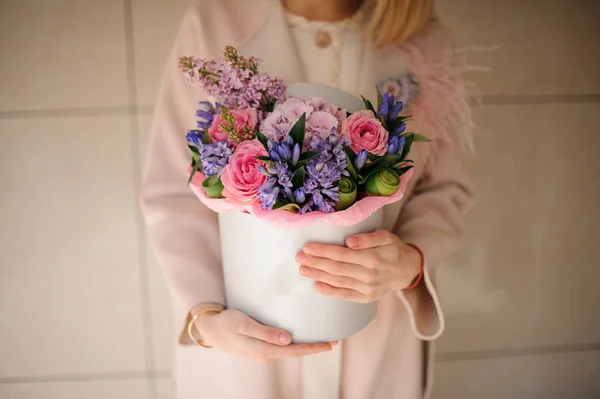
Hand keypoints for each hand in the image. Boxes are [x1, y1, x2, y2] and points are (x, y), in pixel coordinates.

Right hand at [193, 306, 335, 364]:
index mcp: (263, 351)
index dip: (314, 348)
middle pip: (295, 353)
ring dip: (304, 345)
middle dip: (313, 347)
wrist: (209, 329)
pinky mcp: (260, 348)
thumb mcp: (244, 324)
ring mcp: (262, 353)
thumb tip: (288, 340)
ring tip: (320, 337)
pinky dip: (293, 343)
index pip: (295, 351)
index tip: (330, 344)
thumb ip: (266, 333)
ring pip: (288, 351)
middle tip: (333, 340)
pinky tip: (298, 337)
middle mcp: (265, 355)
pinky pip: (280, 347)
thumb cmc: (226, 323)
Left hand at [295, 230, 421, 302]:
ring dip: (318, 276)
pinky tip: (316, 286)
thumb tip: (349, 242)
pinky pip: (344, 295)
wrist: (406, 270)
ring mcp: (367, 289)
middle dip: (316, 263)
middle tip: (299, 258)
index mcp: (373, 258)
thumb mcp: (386, 237)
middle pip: (336, 268)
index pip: (342, 254)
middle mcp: (369, 275)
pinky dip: (329, 292)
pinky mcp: (365, 298)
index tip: (308, 247)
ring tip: (303, 270)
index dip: (323, 251)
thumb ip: (368, 238)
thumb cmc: (392, 249)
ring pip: (337, 281)